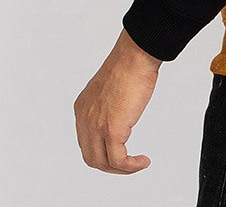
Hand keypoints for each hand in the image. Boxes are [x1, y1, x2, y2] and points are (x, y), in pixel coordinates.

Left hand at [74, 27, 162, 173]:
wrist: (135, 56)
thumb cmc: (129, 64)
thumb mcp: (110, 88)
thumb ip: (108, 104)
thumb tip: (120, 114)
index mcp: (83, 107)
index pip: (86, 141)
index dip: (102, 151)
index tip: (120, 150)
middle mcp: (84, 118)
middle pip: (91, 156)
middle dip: (111, 164)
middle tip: (129, 163)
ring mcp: (96, 126)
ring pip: (102, 163)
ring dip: (122, 169)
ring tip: (138, 163)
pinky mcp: (111, 130)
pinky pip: (118, 161)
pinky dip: (131, 166)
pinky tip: (143, 161)